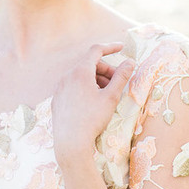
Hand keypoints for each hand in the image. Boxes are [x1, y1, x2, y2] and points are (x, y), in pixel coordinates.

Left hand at [51, 43, 134, 166]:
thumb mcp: (111, 97)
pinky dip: (85, 88)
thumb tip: (131, 62)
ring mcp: (59, 88)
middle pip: (89, 64)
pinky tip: (93, 102)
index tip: (122, 47)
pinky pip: (73, 87)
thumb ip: (121, 77)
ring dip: (96, 80)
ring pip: (81, 76)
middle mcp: (66, 76)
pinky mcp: (57, 99)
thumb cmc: (93, 119)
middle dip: (106, 70)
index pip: (96, 50)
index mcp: (80, 72)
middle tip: (118, 82)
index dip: (110, 47)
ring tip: (107, 94)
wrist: (70, 142)